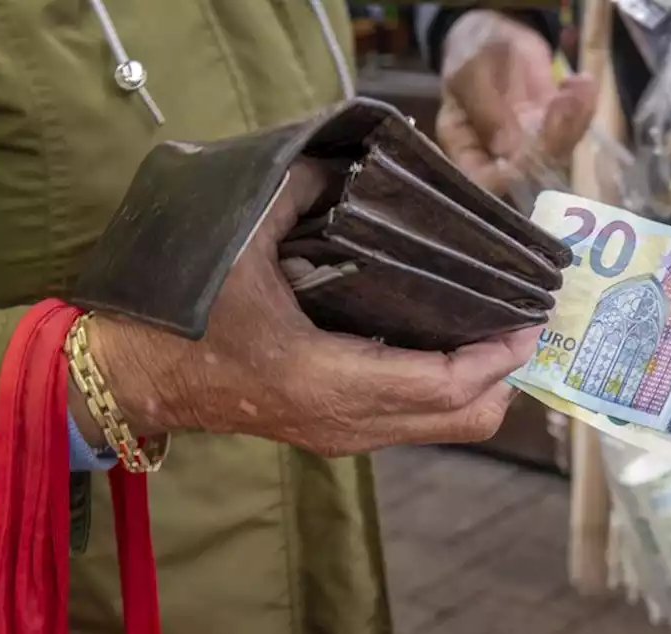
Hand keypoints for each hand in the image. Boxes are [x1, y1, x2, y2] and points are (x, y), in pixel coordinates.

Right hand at [79, 160, 540, 456]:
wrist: (141, 378)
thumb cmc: (182, 317)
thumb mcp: (234, 244)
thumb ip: (293, 191)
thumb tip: (344, 161)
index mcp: (326, 381)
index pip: (443, 385)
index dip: (496, 356)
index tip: (528, 318)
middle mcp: (347, 423)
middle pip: (462, 420)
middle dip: (504, 375)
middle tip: (522, 321)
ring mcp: (344, 435)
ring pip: (445, 427)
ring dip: (479, 383)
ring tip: (495, 327)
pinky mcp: (337, 431)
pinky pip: (416, 420)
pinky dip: (448, 389)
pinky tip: (448, 341)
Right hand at [437, 9, 597, 195]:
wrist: (493, 33)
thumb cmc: (469, 51)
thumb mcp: (470, 71)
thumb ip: (486, 108)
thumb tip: (508, 149)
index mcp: (464, 147)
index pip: (484, 181)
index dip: (507, 177)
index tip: (529, 153)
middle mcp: (496, 155)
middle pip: (528, 173)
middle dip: (551, 143)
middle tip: (563, 103)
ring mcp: (527, 143)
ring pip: (556, 152)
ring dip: (573, 123)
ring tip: (579, 87)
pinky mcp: (550, 128)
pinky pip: (572, 129)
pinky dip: (583, 108)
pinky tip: (582, 82)